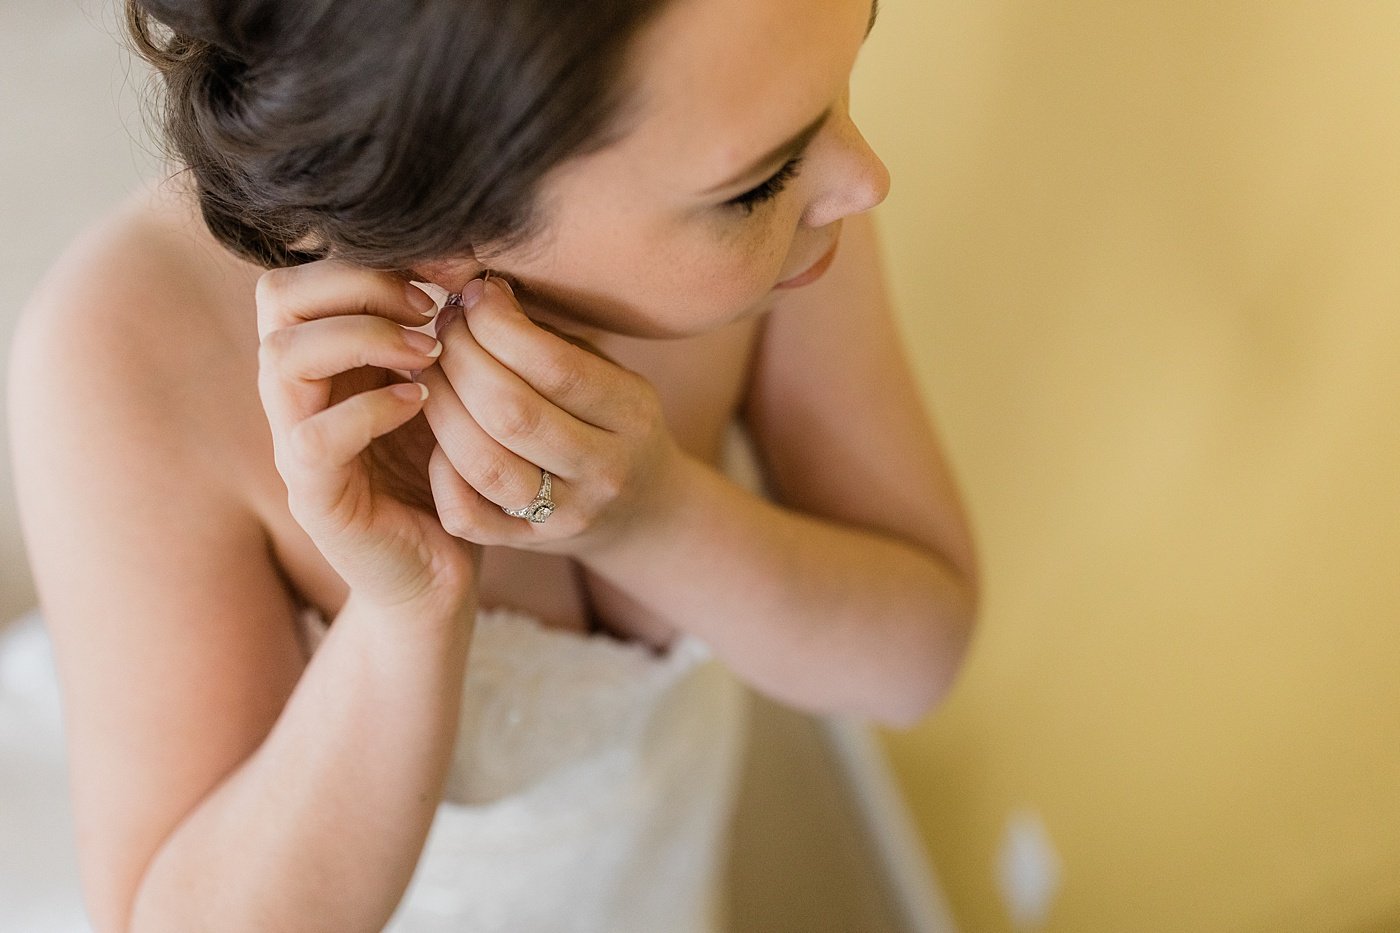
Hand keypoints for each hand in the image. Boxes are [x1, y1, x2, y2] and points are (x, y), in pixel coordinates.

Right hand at [255, 260, 479, 613]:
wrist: (440, 574)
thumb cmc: (447, 473)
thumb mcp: (446, 390)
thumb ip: (438, 332)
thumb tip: (468, 261)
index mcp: (323, 363)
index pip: (301, 276)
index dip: (365, 259)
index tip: (440, 273)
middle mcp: (296, 396)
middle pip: (278, 300)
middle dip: (358, 285)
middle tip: (430, 307)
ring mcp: (296, 446)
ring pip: (283, 359)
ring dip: (363, 339)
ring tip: (428, 353)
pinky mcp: (314, 499)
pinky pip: (312, 438)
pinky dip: (369, 407)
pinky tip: (421, 402)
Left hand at [417, 276, 682, 556]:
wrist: (643, 508)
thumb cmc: (611, 419)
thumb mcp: (606, 371)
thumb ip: (550, 336)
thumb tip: (479, 288)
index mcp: (632, 416)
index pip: (556, 367)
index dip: (500, 326)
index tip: (473, 296)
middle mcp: (605, 470)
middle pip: (513, 412)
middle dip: (462, 359)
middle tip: (441, 330)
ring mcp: (566, 515)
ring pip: (484, 463)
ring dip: (440, 406)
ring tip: (427, 370)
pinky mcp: (528, 544)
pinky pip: (467, 514)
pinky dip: (440, 471)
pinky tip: (434, 432)